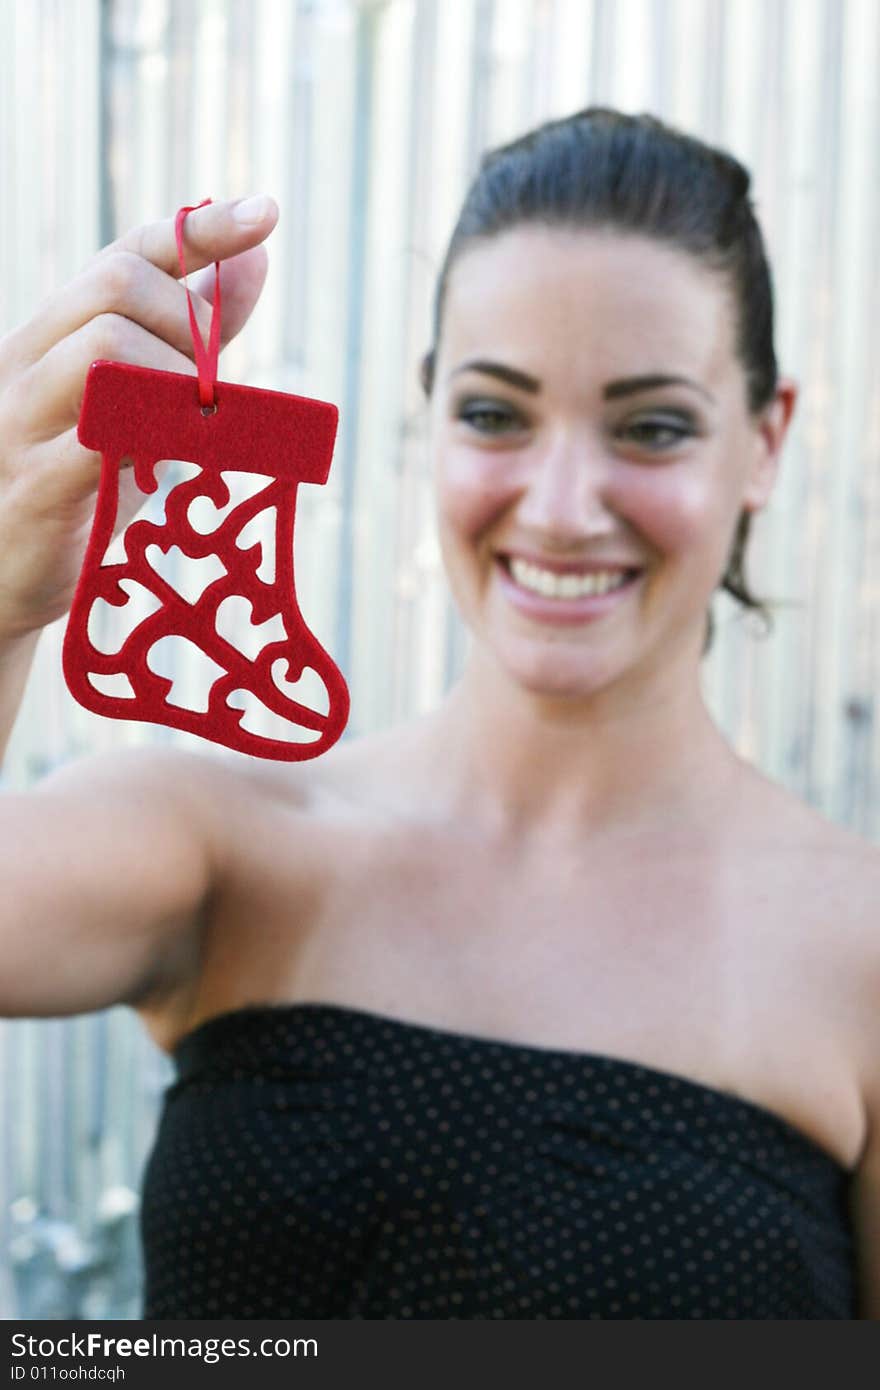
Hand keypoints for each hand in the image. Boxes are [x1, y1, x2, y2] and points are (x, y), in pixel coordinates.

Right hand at [0, 195, 278, 636]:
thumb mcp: (143, 412)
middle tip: (214, 391)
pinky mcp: (34, 485)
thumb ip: (192, 340)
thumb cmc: (80, 493)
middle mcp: (25, 360)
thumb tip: (254, 261)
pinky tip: (179, 463)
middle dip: (191, 321)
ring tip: (196, 432)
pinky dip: (160, 439)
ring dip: (179, 380)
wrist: (3, 585)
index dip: (200, 231)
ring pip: (107, 346)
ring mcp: (21, 420)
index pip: (127, 252)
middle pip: (116, 282)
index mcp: (54, 336)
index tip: (267, 213)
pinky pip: (100, 436)